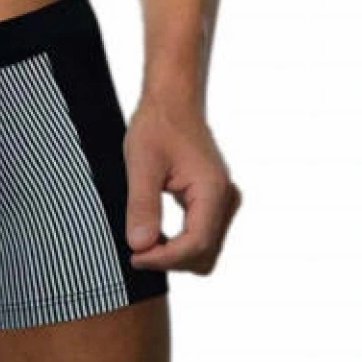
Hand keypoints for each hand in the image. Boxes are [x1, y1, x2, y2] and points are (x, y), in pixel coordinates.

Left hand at [123, 96, 241, 273]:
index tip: (135, 256)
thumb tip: (139, 246)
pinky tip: (156, 232)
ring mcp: (224, 201)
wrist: (173, 102)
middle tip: (137, 248)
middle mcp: (226, 199)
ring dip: (176, 253)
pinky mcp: (216, 201)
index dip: (164, 259)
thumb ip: (142, 205)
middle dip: (171, 259)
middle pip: (204, 255)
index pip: (196, 245)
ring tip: (144, 238)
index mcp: (212, 190)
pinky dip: (181, 242)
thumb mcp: (141, 163)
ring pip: (205, 250)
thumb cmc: (157, 125)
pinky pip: (203, 235)